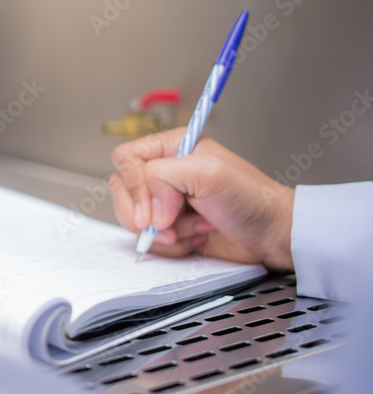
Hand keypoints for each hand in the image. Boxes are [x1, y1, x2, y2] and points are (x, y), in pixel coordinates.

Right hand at [108, 128, 293, 269]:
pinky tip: (197, 236)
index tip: (157, 209)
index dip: (135, 185)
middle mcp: (165, 172)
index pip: (125, 158)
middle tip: (172, 222)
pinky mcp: (169, 226)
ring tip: (196, 226)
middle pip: (122, 191)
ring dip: (165, 232)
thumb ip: (163, 177)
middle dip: (147, 215)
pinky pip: (149, 240)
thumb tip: (149, 210)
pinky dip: (171, 246)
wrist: (271, 235)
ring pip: (133, 219)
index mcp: (171, 147)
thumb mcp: (208, 173)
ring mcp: (165, 201)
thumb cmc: (251, 200)